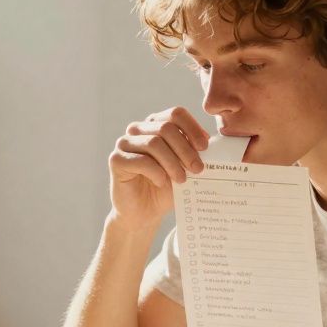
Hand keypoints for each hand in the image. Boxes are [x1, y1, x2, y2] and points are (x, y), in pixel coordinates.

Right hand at [107, 107, 209, 227]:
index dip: (192, 128)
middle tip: (198, 169)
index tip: (205, 147)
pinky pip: (141, 161)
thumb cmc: (166, 188)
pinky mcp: (116, 160)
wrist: (145, 213)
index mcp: (155, 124)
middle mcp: (138, 129)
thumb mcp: (184, 167)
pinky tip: (161, 182)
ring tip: (182, 180)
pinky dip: (156, 172)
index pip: (175, 114)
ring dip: (172, 163)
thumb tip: (211, 141)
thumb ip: (193, 151)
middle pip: (166, 128)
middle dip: (186, 149)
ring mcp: (124, 143)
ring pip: (154, 143)